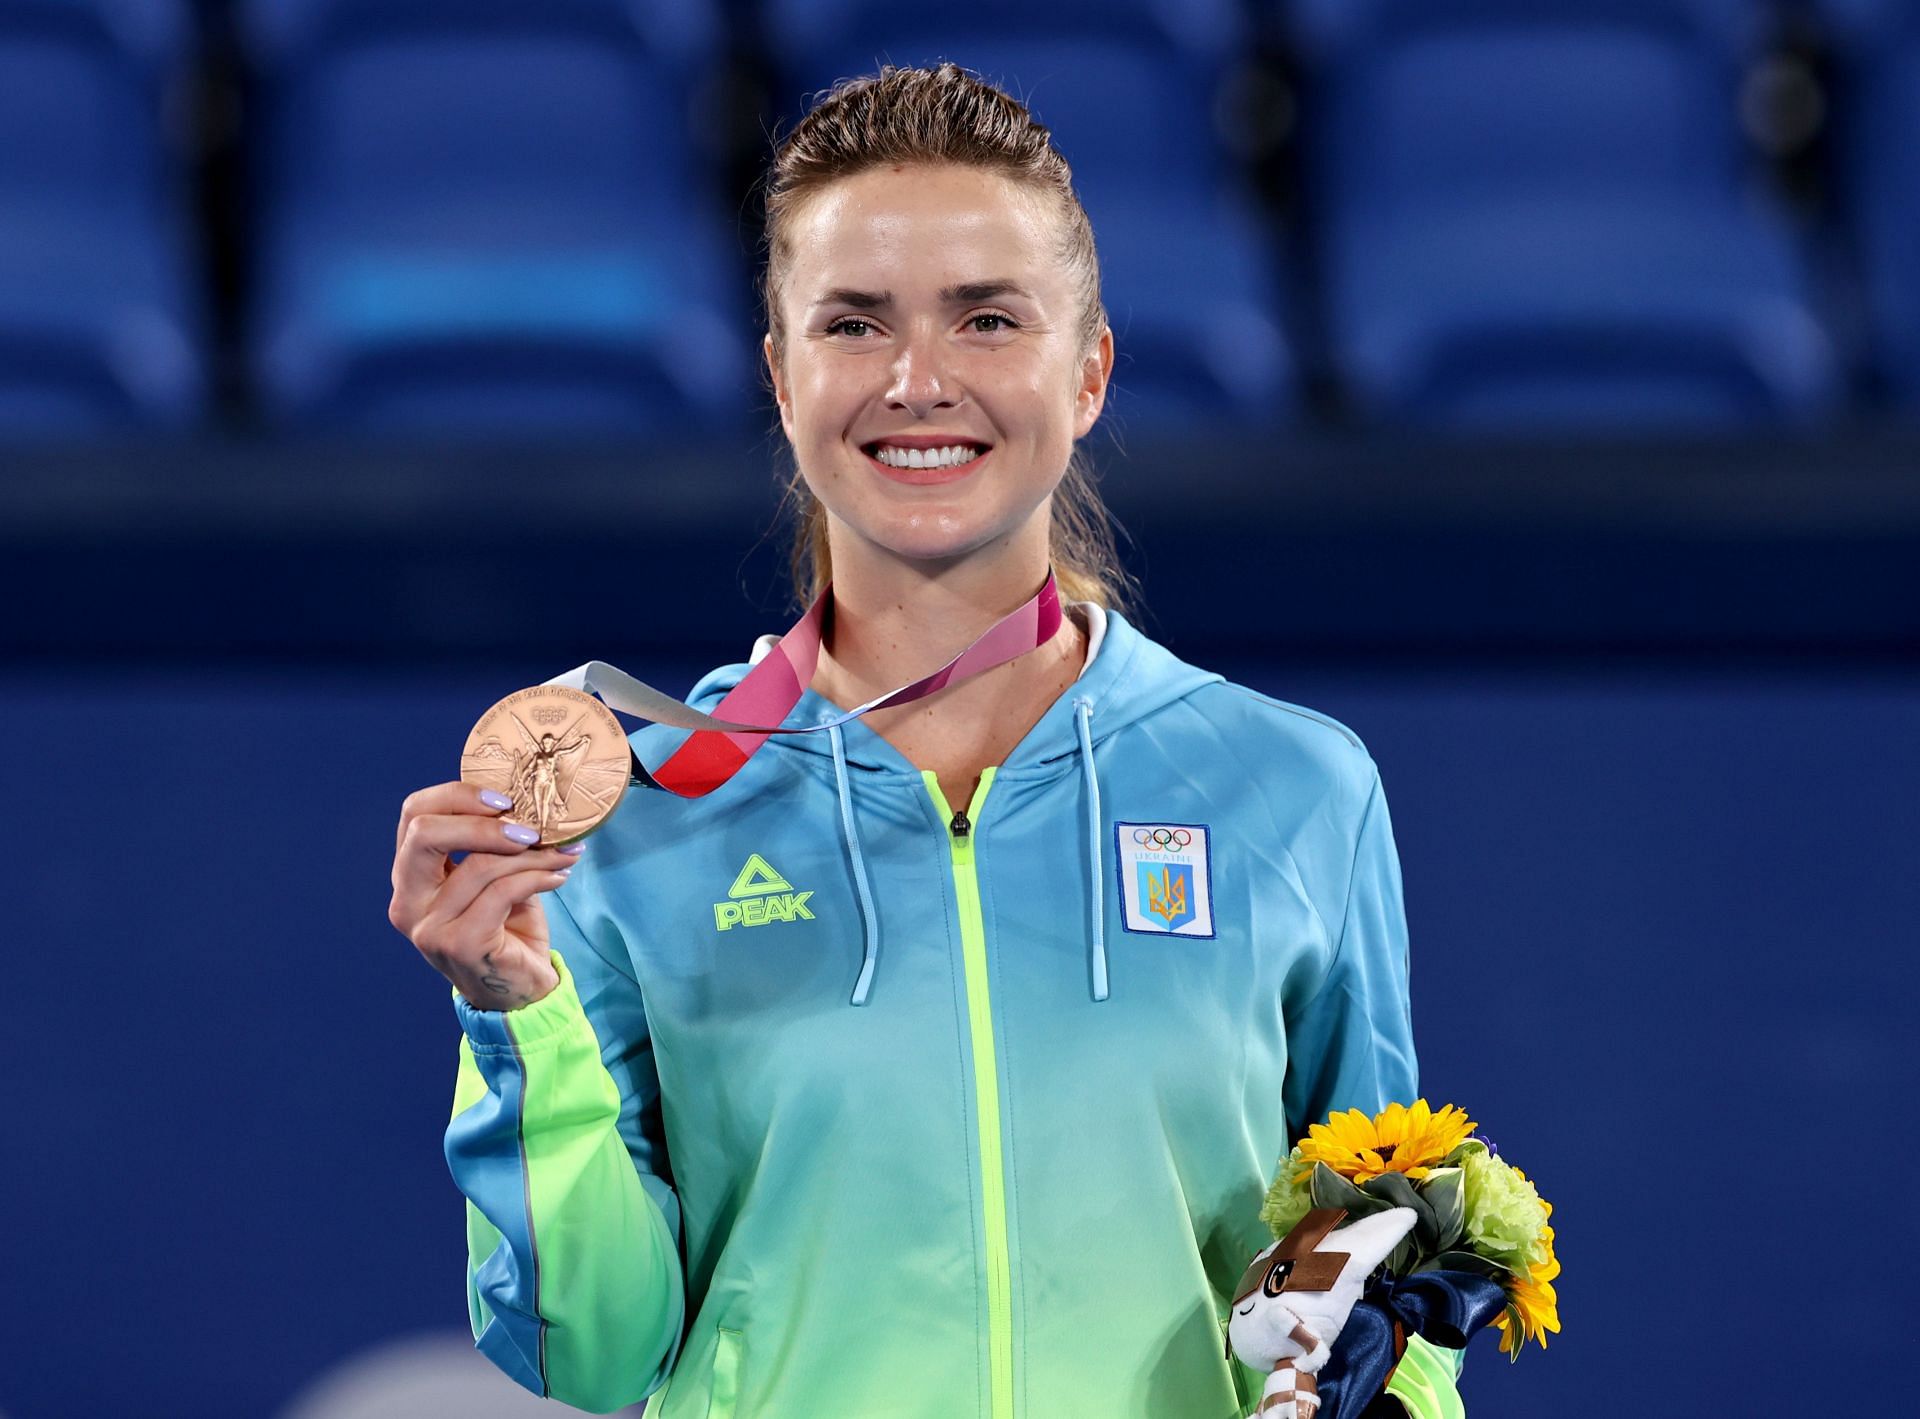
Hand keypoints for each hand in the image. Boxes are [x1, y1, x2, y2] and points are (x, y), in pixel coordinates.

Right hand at [388, 782, 582, 1009]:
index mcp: (410, 879)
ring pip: (478, 864)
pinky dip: (538, 877)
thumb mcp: (492, 880)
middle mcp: (408, 903)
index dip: (456, 796)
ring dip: (531, 853)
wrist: (521, 994)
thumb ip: (490, 845)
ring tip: (562, 853)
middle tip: (529, 825)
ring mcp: (429, 927)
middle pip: (425, 833)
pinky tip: (559, 877)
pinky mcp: (460, 944)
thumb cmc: (507, 929)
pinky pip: (502, 891)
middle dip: (482, 820)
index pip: (414, 816)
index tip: (505, 799)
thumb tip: (526, 801)